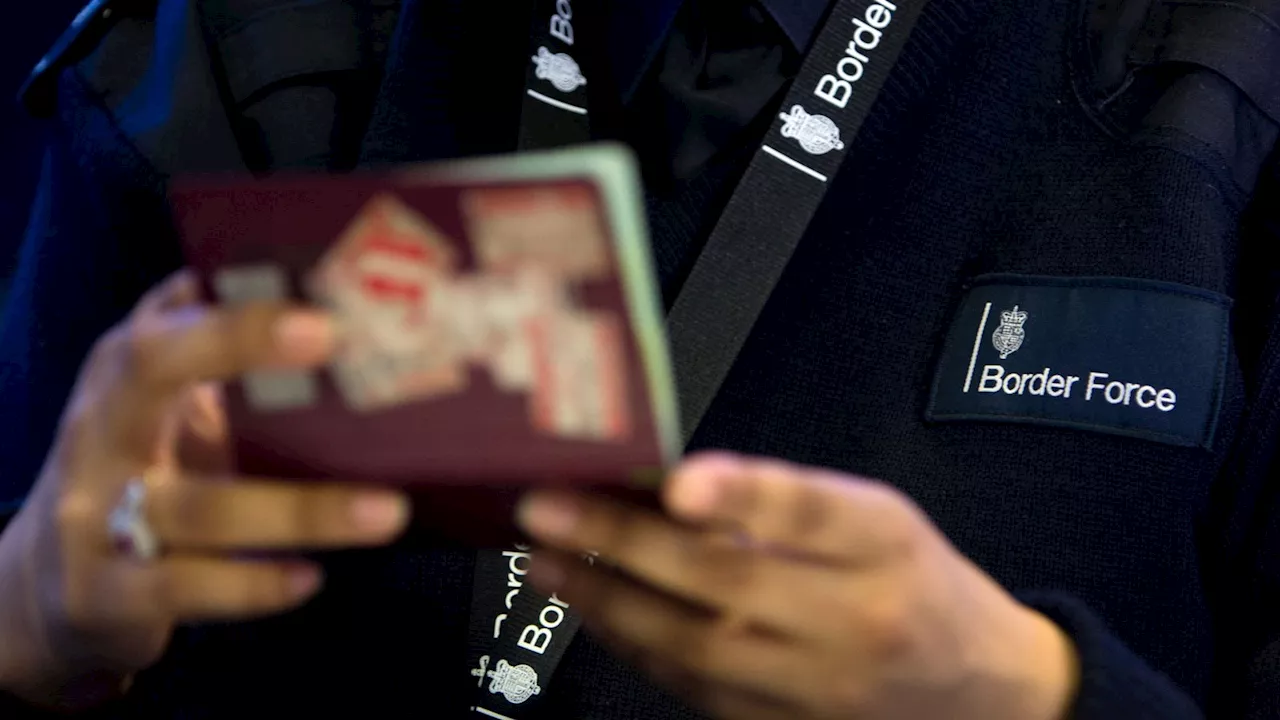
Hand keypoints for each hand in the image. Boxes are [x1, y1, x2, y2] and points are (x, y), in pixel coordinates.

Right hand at [0, 272, 410, 709]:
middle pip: (153, 374)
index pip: (165, 327)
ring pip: (200, 509)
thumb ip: (207, 342)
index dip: (237, 317)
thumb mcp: (156, 404)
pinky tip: (310, 578)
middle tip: (338, 343)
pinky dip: (252, 587)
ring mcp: (96, 517)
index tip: (321, 313)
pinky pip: (186, 589)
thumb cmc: (136, 470)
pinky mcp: (107, 594)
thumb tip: (297, 271)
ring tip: (387, 513)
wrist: (49, 585)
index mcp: (121, 377)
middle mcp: (100, 433)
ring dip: (301, 511)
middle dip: (238, 346)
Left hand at [516, 453, 1078, 719]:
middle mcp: (856, 620)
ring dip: (607, 600)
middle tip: (544, 508)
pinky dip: (635, 645)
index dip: (742, 495)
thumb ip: (784, 502)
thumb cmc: (913, 583)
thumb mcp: (877, 518)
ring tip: (544, 561)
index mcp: (885, 545)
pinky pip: (694, 686)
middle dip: (623, 542)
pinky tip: (592, 610)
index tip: (677, 482)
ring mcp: (819, 687)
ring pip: (696, 644)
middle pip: (729, 582)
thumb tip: (668, 486)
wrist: (976, 692)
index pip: (810, 513)